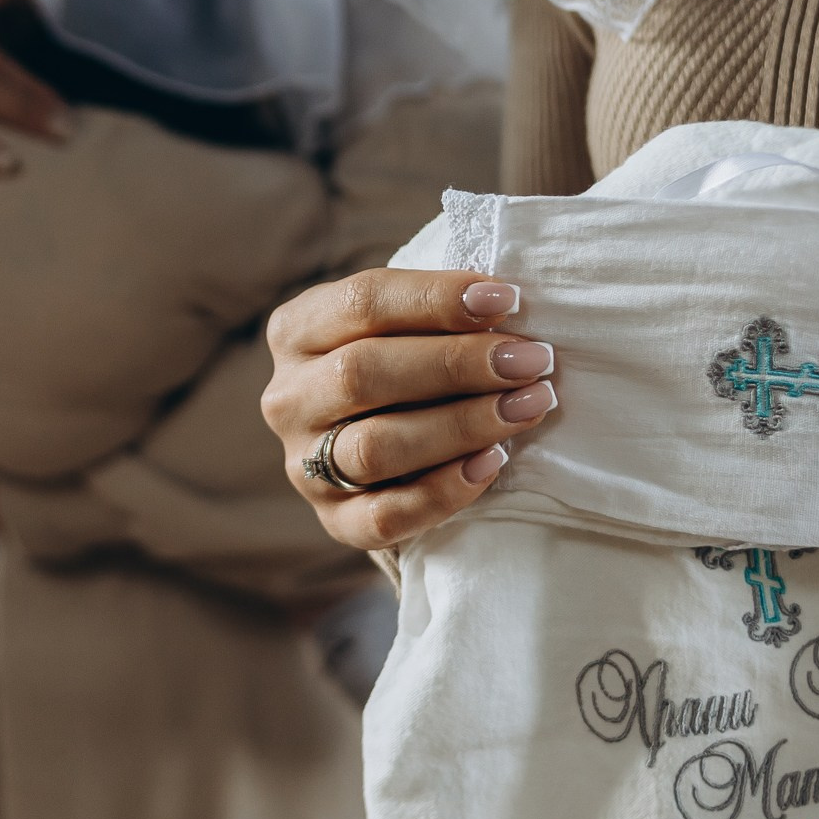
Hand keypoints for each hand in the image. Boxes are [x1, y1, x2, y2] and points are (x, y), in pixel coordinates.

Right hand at [263, 269, 561, 549]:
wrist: (385, 443)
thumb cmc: (407, 363)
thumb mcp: (403, 324)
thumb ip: (436, 312)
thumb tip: (502, 304)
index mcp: (297, 330)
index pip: (362, 302)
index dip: (435, 299)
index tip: (506, 300)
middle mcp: (288, 398)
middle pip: (363, 373)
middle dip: (457, 364)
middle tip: (530, 360)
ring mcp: (304, 464)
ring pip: (376, 447)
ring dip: (461, 425)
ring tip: (528, 406)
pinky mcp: (333, 520)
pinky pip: (384, 517)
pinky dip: (443, 492)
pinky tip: (493, 463)